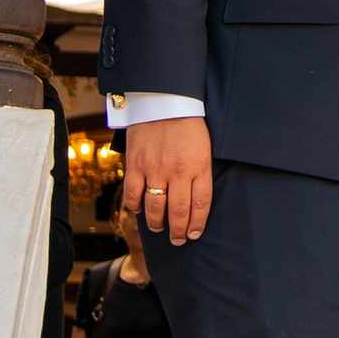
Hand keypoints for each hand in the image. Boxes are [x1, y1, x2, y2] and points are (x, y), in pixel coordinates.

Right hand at [124, 115, 213, 247]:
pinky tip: (140, 211)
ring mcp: (155, 168)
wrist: (163, 97)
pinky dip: (136, 207)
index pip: (201, 205)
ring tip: (160, 229)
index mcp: (199, 165)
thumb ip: (200, 171)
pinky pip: (134, 194)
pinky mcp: (135, 163)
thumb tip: (196, 199)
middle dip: (178, 232)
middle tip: (178, 240)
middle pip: (178, 212)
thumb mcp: (204, 146)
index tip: (195, 234)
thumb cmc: (188, 122)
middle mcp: (178, 170)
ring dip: (158, 224)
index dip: (197, 224)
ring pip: (155, 208)